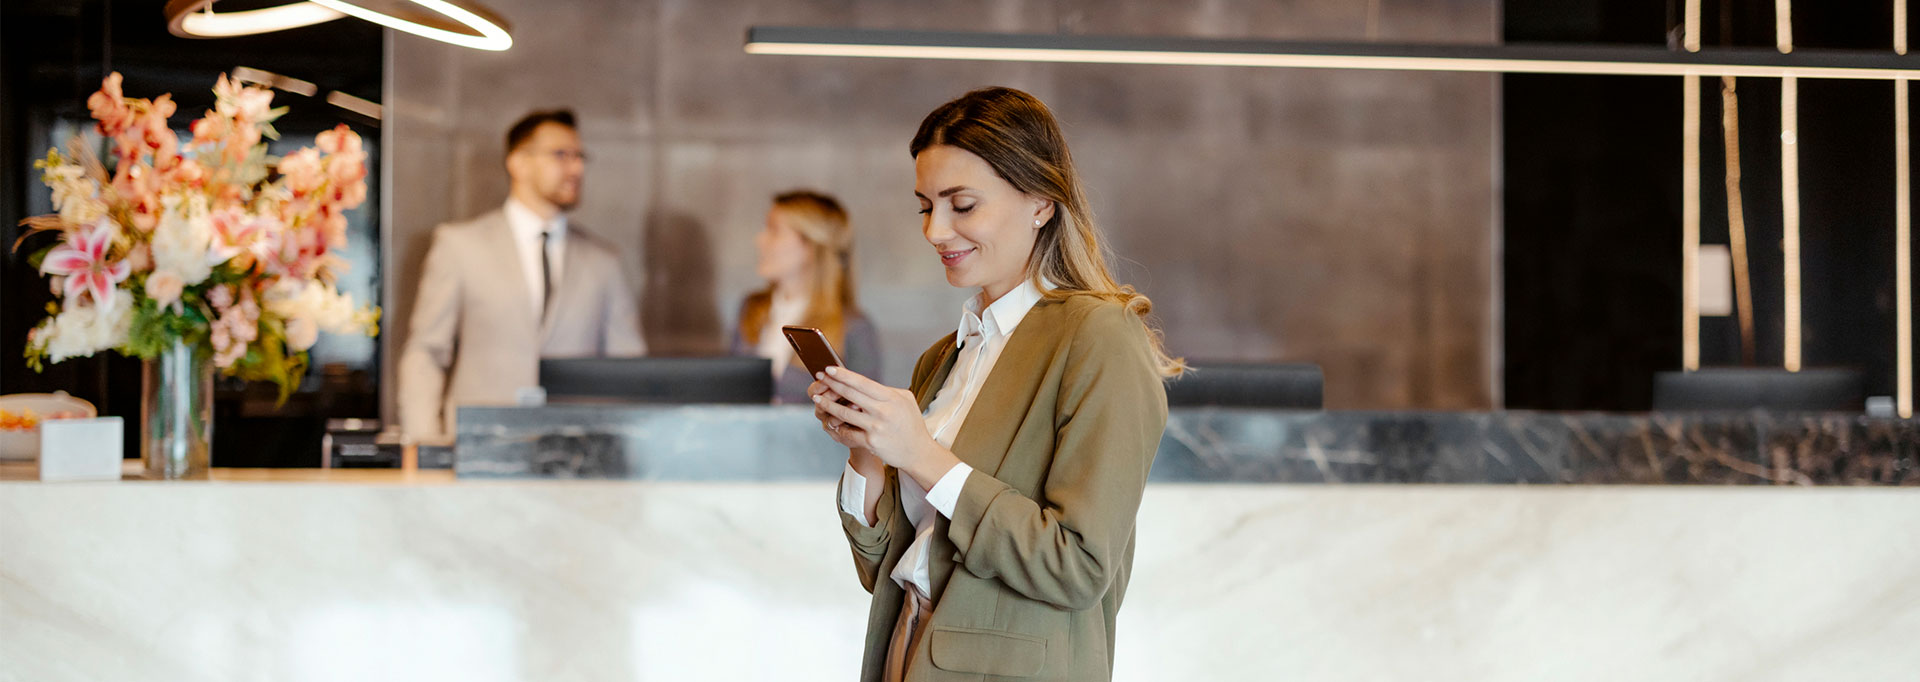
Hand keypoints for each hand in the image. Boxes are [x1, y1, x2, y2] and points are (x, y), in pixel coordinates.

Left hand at [810, 366, 959, 487]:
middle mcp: (883, 411)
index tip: (829, 368)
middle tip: (818, 376)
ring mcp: (876, 427)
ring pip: (844, 413)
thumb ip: (886, 391)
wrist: (918, 451)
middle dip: (832, 384)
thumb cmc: (911, 423)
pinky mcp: (871, 442)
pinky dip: (836, 426)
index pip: (863, 383)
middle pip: (851, 394)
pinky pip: (848, 432)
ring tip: (816, 398)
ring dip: (827, 404)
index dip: (844, 375)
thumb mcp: (905, 400)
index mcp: (891, 398)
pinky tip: (827, 420)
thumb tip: (864, 383)